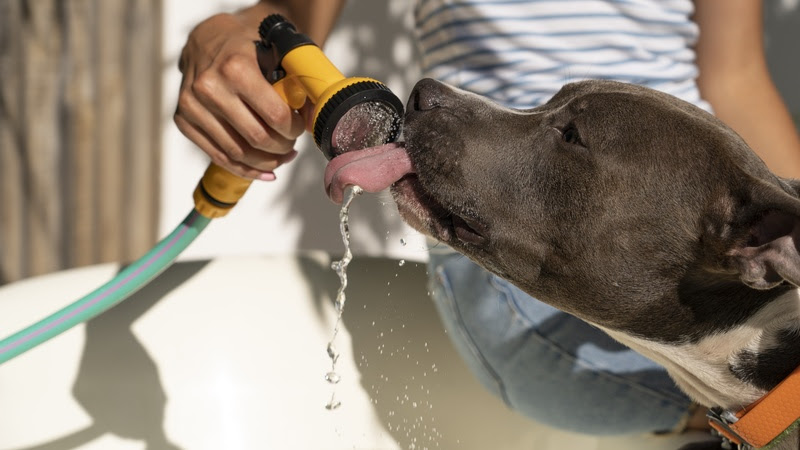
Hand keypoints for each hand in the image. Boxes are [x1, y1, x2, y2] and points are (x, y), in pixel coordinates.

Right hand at [174, 12, 308, 179]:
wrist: (207, 39)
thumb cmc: (247, 47)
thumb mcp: (276, 52)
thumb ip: (297, 81)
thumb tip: (316, 116)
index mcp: (235, 68)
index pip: (275, 116)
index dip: (294, 129)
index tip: (300, 128)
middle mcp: (209, 87)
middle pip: (257, 138)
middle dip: (282, 147)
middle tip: (292, 146)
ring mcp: (192, 106)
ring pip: (238, 153)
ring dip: (266, 162)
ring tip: (282, 158)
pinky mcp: (183, 121)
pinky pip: (219, 157)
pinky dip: (245, 170)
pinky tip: (265, 171)